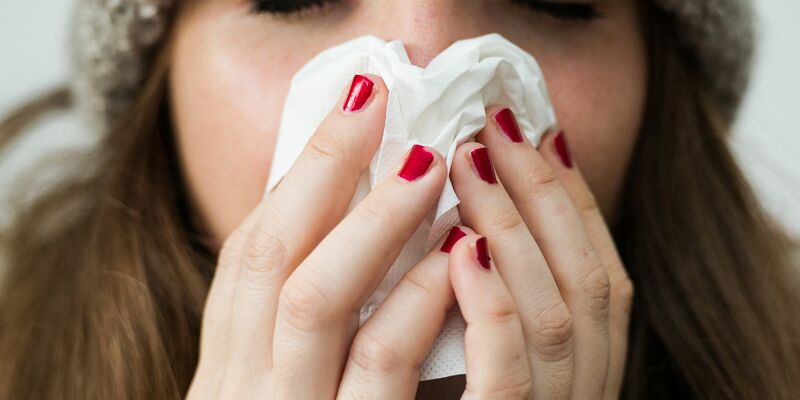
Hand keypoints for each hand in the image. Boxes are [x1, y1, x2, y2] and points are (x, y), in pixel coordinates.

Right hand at [185, 75, 535, 398]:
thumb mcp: (288, 389)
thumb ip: (308, 325)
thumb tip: (358, 221)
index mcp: (230, 371)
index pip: (247, 256)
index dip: (296, 178)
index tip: (346, 113)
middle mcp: (244, 393)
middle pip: (271, 262)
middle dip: (325, 176)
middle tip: (380, 108)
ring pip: (319, 303)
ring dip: (376, 226)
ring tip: (427, 166)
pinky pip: (383, 369)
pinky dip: (417, 303)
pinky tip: (453, 257)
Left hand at [446, 106, 633, 398]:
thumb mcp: (494, 362)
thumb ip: (507, 303)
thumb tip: (473, 221)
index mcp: (591, 371)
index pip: (602, 275)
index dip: (576, 199)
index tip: (544, 134)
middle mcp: (586, 391)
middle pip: (584, 279)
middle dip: (543, 192)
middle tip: (495, 125)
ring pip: (552, 313)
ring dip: (511, 226)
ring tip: (467, 161)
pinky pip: (509, 370)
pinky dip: (491, 304)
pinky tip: (463, 248)